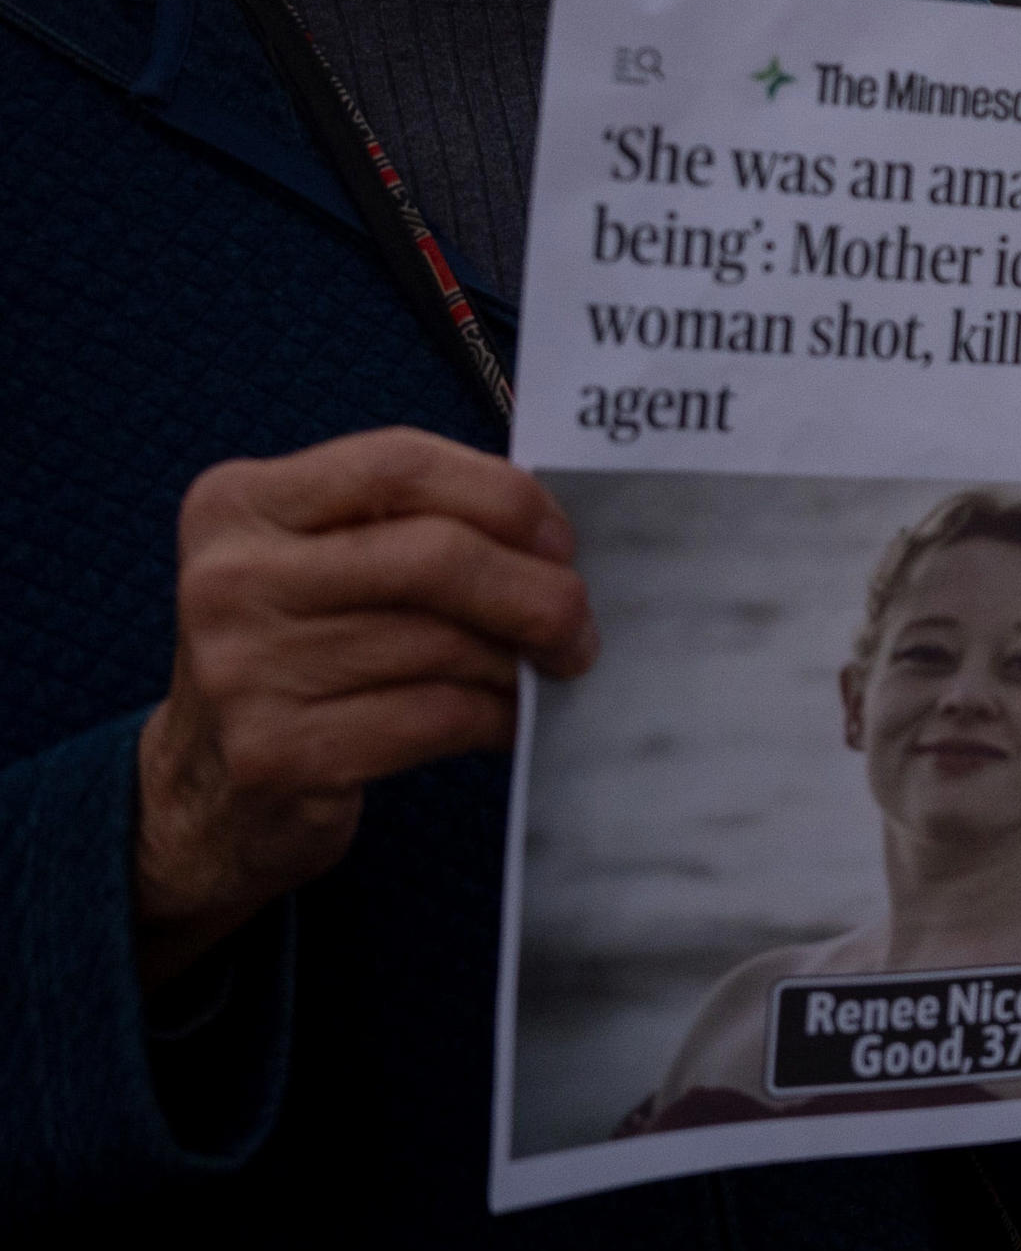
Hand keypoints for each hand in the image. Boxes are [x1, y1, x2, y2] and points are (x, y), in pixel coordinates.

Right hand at [135, 431, 598, 986]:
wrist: (211, 786)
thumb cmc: (302, 651)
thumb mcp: (325, 561)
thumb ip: (414, 523)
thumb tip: (555, 531)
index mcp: (240, 504)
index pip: (399, 464)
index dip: (504, 496)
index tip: (560, 540)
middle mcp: (229, 578)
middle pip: (435, 557)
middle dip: (538, 592)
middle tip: (578, 626)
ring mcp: (243, 668)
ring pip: (445, 644)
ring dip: (519, 663)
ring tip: (539, 673)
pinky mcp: (277, 752)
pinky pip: (436, 717)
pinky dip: (496, 717)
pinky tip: (506, 720)